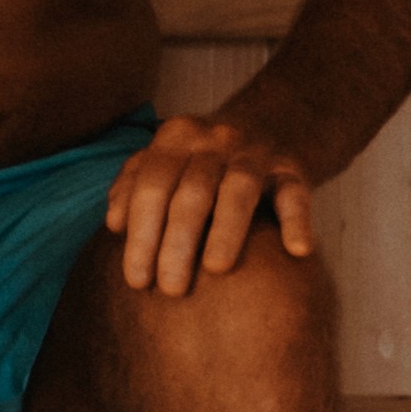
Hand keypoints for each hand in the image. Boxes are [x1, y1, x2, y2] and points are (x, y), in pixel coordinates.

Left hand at [110, 99, 321, 297]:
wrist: (266, 121)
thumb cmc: (198, 160)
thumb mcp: (162, 161)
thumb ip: (132, 187)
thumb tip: (114, 223)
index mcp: (175, 138)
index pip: (151, 188)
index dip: (141, 235)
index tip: (136, 281)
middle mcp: (215, 141)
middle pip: (192, 193)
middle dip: (177, 244)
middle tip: (170, 290)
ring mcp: (256, 153)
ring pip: (240, 190)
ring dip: (227, 231)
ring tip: (215, 270)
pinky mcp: (293, 168)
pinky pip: (297, 193)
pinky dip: (297, 221)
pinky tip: (297, 251)